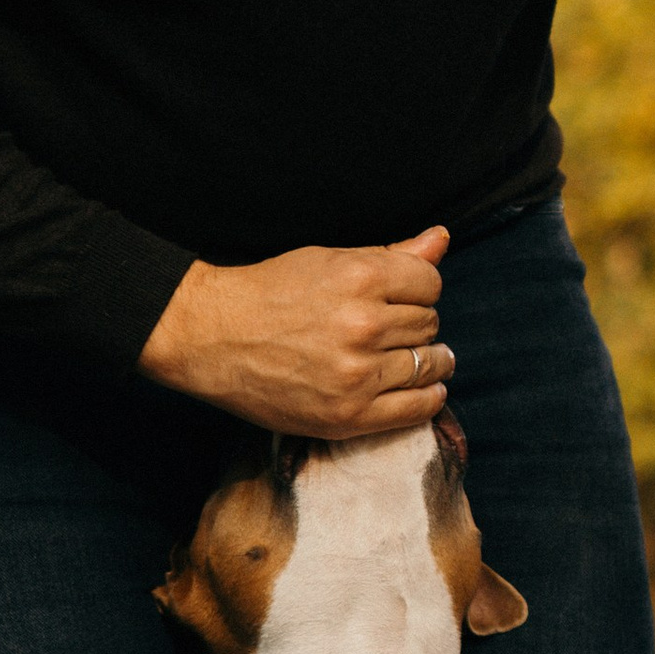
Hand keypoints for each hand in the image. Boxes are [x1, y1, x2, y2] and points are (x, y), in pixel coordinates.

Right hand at [138, 227, 453, 436]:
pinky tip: (424, 388)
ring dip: (427, 361)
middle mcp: (363, 325)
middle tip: (393, 329)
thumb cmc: (270, 293)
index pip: (429, 283)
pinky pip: (417, 408)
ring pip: (427, 364)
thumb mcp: (328, 261)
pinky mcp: (348, 415)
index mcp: (360, 277)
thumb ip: (391, 254)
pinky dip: (428, 398)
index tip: (403, 297)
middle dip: (415, 323)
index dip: (418, 288)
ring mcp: (357, 374)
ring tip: (415, 359)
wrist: (212, 338)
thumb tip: (441, 238)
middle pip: (428, 323)